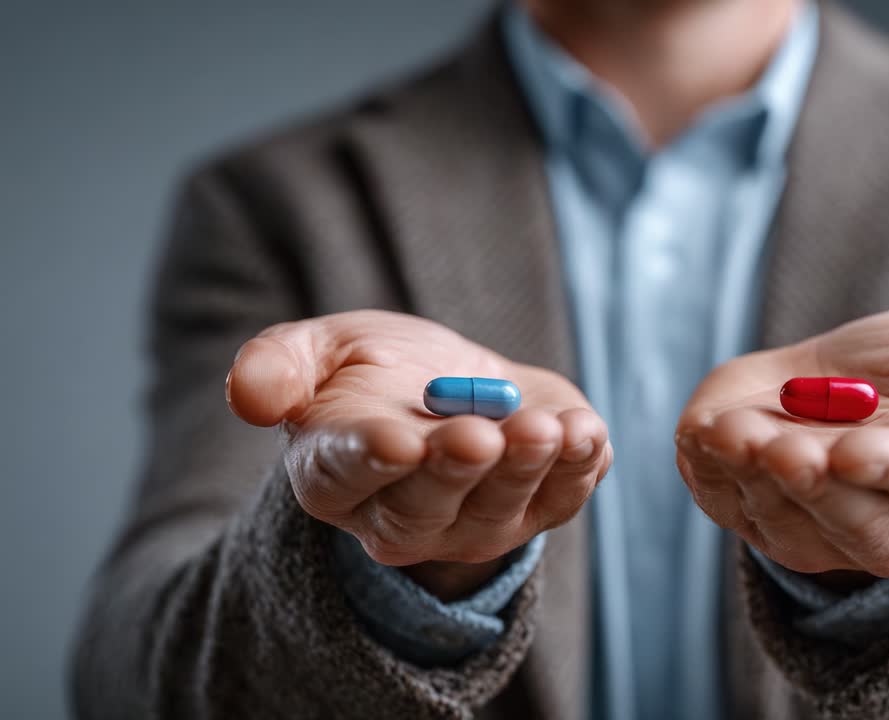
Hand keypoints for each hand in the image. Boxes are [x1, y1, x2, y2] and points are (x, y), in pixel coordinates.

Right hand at [226, 310, 611, 598]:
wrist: (452, 387)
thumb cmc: (372, 371)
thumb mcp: (318, 351)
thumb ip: (276, 367)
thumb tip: (247, 396)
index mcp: (335, 475)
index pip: (345, 476)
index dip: (371, 460)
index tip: (397, 440)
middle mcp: (402, 515)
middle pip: (426, 507)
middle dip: (457, 472)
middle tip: (482, 436)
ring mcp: (475, 521)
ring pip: (500, 509)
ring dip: (527, 470)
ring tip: (544, 428)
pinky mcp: (537, 508)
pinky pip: (562, 498)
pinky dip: (578, 469)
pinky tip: (586, 434)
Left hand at [675, 308, 888, 577]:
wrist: (854, 391)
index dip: (884, 468)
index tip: (848, 450)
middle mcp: (888, 525)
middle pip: (847, 521)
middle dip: (806, 483)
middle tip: (774, 443)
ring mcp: (818, 530)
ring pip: (780, 520)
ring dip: (745, 476)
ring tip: (725, 428)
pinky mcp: (760, 517)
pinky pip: (729, 505)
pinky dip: (708, 471)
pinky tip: (702, 432)